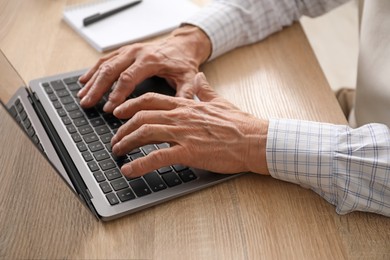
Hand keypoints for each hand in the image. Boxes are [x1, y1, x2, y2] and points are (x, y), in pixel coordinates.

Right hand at [78, 25, 210, 112]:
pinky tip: (84, 81)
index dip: (117, 93)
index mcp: (150, 60)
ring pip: (105, 64)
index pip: (128, 77)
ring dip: (92, 80)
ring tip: (82, 96)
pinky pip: (105, 60)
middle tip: (87, 103)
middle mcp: (136, 53)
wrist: (182, 45)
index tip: (109, 108)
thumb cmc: (183, 63)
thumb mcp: (188, 78)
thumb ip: (185, 93)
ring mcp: (129, 50)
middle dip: (97, 88)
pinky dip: (93, 70)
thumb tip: (183, 109)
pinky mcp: (124, 51)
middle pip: (111, 70)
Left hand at [111, 73, 269, 177]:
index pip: (150, 100)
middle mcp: (180, 117)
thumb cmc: (238, 123)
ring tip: (117, 152)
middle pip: (141, 117)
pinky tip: (129, 170)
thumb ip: (205, 90)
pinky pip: (157, 157)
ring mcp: (183, 134)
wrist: (253, 139)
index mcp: (186, 105)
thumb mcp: (219, 101)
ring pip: (144, 134)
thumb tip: (200, 78)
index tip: (119, 112)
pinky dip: (139, 164)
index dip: (130, 105)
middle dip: (123, 129)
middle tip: (115, 139)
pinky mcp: (189, 152)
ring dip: (126, 143)